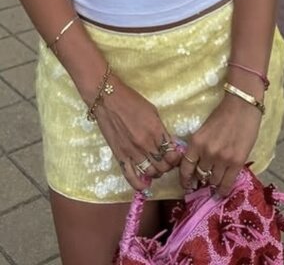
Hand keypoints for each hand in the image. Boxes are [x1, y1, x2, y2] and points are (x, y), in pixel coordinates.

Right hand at [94, 75, 182, 190]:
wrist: (107, 98)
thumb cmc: (131, 100)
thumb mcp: (152, 111)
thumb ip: (161, 129)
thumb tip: (169, 144)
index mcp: (156, 130)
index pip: (172, 154)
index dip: (176, 158)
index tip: (175, 156)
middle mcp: (145, 144)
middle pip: (163, 166)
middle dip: (168, 166)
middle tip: (166, 162)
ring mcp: (132, 151)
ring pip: (150, 173)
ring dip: (156, 173)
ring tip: (156, 169)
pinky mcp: (120, 155)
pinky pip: (130, 176)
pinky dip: (139, 184)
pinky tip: (145, 186)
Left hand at [179, 92, 262, 196]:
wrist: (242, 105)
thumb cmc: (222, 114)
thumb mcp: (204, 130)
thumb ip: (199, 147)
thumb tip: (197, 166)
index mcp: (196, 142)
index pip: (185, 168)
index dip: (185, 180)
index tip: (186, 185)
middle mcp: (207, 152)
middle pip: (200, 175)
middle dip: (201, 179)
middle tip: (204, 181)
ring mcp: (222, 159)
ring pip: (213, 181)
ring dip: (213, 183)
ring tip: (215, 183)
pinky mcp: (237, 162)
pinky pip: (227, 183)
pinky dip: (223, 190)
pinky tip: (222, 191)